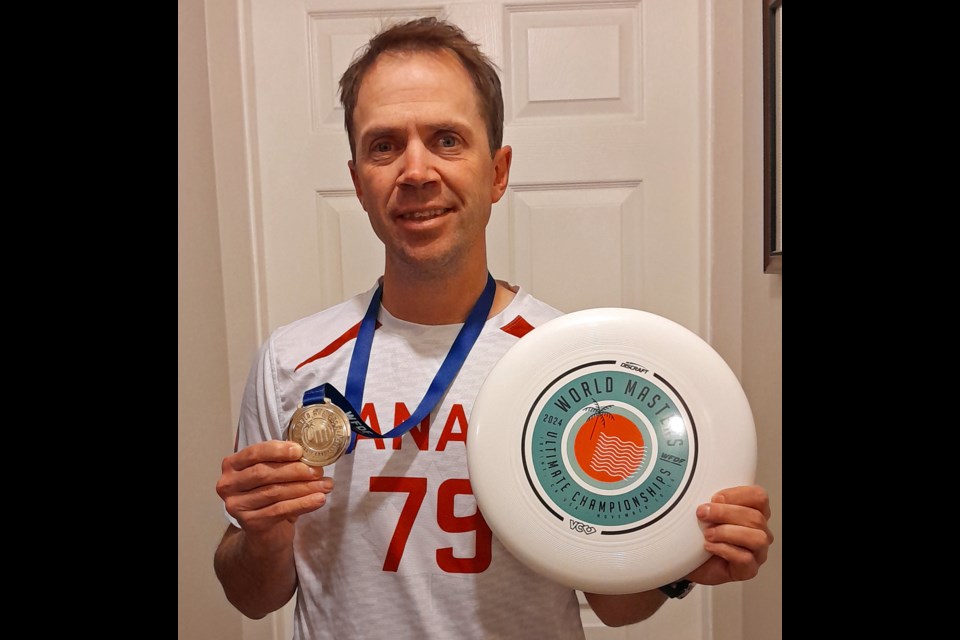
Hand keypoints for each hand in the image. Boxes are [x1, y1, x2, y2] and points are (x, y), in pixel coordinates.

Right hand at [216, 441, 333, 548]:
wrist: (264, 533)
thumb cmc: (269, 494)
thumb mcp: (272, 474)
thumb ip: (282, 462)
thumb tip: (308, 457)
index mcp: (232, 465)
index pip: (254, 453)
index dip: (277, 450)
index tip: (300, 451)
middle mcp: (228, 485)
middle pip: (264, 473)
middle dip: (294, 471)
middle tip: (318, 471)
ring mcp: (236, 505)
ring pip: (274, 492)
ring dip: (304, 488)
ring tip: (326, 485)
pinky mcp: (249, 523)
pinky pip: (280, 510)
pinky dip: (303, 504)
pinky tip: (319, 500)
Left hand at [685, 485, 772, 584]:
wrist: (688, 559)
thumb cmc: (700, 534)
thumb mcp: (705, 512)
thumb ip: (711, 502)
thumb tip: (707, 500)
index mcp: (753, 511)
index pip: (758, 496)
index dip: (737, 495)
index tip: (714, 498)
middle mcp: (760, 531)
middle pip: (755, 517)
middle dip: (725, 513)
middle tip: (702, 513)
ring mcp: (757, 552)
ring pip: (756, 538)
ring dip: (727, 532)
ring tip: (707, 534)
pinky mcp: (749, 570)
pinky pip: (745, 559)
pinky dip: (724, 550)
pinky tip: (708, 547)